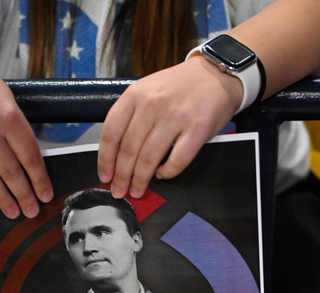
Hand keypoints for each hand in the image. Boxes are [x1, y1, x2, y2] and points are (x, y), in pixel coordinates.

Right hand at [0, 54, 51, 218]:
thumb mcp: (8, 100)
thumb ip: (18, 130)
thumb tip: (31, 164)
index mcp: (8, 116)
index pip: (30, 157)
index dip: (40, 180)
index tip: (46, 195)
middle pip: (10, 172)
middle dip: (24, 195)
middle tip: (32, 211)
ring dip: (1, 199)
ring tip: (13, 212)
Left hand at [98, 57, 241, 199]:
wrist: (215, 73)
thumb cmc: (179, 87)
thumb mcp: (147, 90)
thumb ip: (131, 116)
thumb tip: (117, 155)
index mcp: (135, 95)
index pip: (111, 133)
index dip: (105, 160)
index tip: (105, 176)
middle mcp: (153, 105)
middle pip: (128, 150)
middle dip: (121, 177)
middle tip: (119, 190)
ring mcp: (176, 117)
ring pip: (149, 159)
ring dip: (141, 180)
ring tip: (137, 190)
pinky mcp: (197, 129)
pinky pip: (177, 161)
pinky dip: (167, 173)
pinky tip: (163, 174)